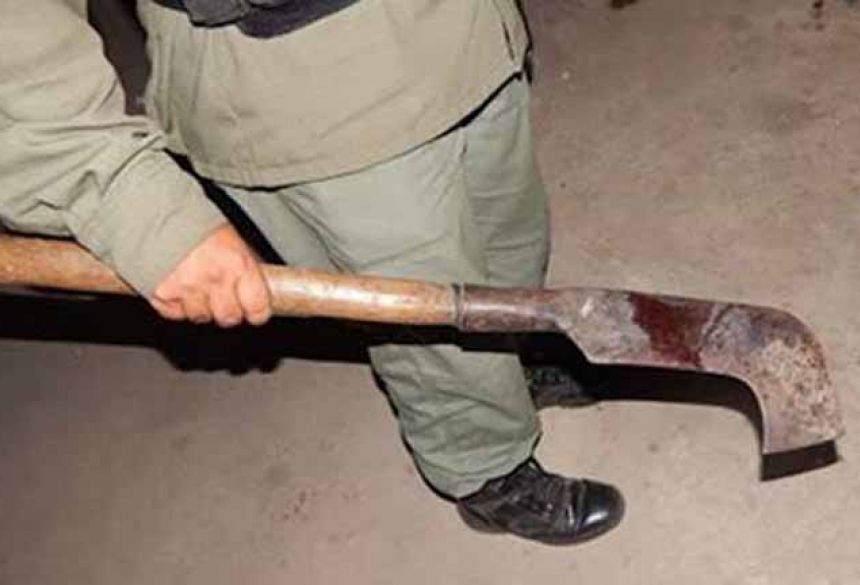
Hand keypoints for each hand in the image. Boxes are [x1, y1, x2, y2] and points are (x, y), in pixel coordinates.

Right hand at [149, 224, 271, 326]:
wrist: (155, 212)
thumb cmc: (195, 223)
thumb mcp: (231, 239)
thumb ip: (244, 267)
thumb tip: (259, 288)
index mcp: (237, 263)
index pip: (258, 306)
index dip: (257, 312)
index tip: (255, 312)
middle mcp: (214, 278)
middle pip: (228, 317)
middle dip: (228, 311)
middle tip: (224, 299)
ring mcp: (186, 288)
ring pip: (200, 316)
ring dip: (200, 308)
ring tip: (196, 287)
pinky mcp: (161, 294)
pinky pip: (174, 313)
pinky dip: (176, 305)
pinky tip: (177, 287)